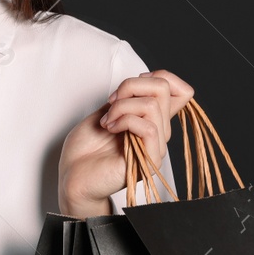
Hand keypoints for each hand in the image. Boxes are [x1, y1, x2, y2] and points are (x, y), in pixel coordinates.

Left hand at [57, 69, 194, 214]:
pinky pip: (148, 127)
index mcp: (151, 120)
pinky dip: (124, 120)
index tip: (128, 89)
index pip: (182, 91)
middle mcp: (158, 133)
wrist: (72, 177)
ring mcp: (155, 147)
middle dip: (131, 86)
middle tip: (111, 102)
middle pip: (165, 88)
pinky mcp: (148, 160)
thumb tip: (146, 80)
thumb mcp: (106, 111)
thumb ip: (128, 98)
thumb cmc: (84, 149)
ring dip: (122, 106)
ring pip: (152, 105)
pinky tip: (110, 128)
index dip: (159, 76)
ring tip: (106, 121)